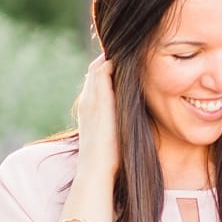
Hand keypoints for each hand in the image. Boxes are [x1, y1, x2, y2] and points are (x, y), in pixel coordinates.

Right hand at [73, 53, 118, 180]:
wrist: (96, 169)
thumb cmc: (108, 159)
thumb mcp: (112, 136)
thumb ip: (118, 124)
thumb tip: (134, 122)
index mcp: (88, 109)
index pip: (94, 82)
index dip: (107, 71)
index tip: (122, 66)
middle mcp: (86, 100)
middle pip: (94, 70)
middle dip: (108, 60)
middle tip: (127, 53)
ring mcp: (91, 98)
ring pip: (97, 67)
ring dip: (111, 59)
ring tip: (128, 51)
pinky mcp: (99, 99)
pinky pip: (103, 70)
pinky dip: (113, 62)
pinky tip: (128, 59)